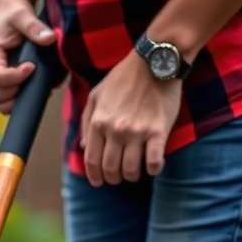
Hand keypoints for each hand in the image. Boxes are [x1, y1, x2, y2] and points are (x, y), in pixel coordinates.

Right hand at [0, 0, 55, 113]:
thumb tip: (51, 39)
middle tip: (36, 77)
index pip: (0, 78)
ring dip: (20, 99)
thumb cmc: (13, 12)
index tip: (33, 67)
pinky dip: (22, 99)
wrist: (8, 12)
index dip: (17, 77)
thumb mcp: (22, 15)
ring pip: (3, 103)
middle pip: (0, 96)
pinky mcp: (2, 84)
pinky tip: (36, 87)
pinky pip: (9, 100)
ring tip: (38, 86)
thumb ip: (34, 27)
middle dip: (19, 92)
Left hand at [79, 51, 181, 185]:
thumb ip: (87, 121)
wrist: (156, 59)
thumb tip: (83, 147)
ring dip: (131, 176)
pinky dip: (153, 169)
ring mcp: (137, 131)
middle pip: (110, 168)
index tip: (98, 182)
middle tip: (118, 178)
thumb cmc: (124, 77)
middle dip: (112, 178)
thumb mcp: (96, 94)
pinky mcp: (158, 129)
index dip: (94, 176)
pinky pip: (154, 160)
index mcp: (98, 122)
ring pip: (130, 169)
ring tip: (134, 173)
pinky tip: (153, 168)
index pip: (92, 160)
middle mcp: (115, 130)